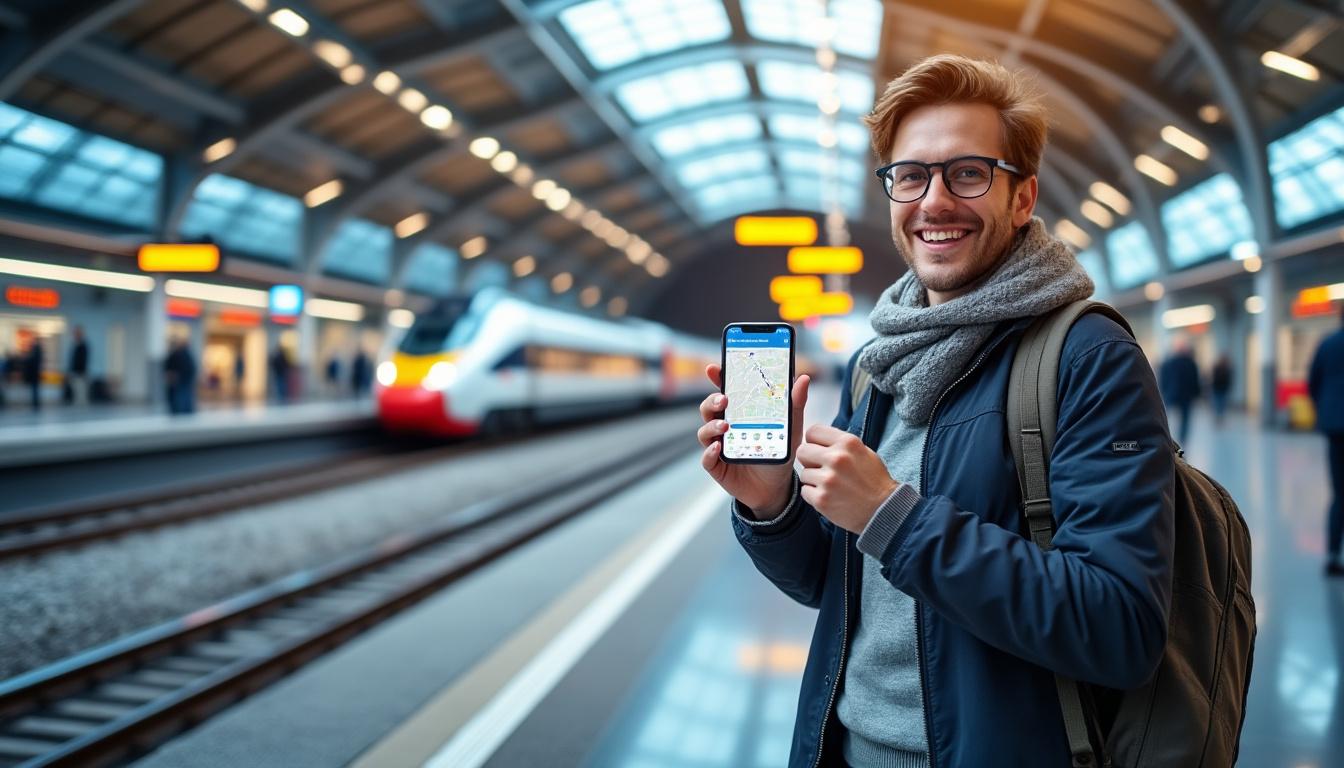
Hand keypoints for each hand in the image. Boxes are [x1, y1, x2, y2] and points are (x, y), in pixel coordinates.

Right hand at [697, 363, 809, 518]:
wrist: (776, 487)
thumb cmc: (778, 453)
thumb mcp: (790, 427)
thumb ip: (795, 404)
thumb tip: (802, 378)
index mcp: (739, 413)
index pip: (725, 392)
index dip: (718, 379)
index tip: (714, 368)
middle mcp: (725, 427)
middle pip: (709, 409)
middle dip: (712, 401)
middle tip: (724, 399)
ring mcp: (718, 446)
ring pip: (705, 431)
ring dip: (711, 426)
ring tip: (725, 426)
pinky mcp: (717, 466)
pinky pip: (707, 458)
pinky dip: (709, 453)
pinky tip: (718, 449)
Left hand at [796, 425, 899, 534]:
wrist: (884, 510)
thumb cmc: (874, 482)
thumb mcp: (863, 451)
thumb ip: (839, 443)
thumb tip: (816, 440)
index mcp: (848, 443)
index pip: (813, 432)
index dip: (813, 442)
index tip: (817, 449)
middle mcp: (837, 458)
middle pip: (802, 451)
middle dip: (810, 460)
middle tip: (822, 469)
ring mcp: (828, 479)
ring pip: (804, 473)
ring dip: (813, 480)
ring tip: (832, 486)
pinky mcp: (822, 499)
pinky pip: (805, 491)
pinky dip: (814, 495)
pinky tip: (830, 496)